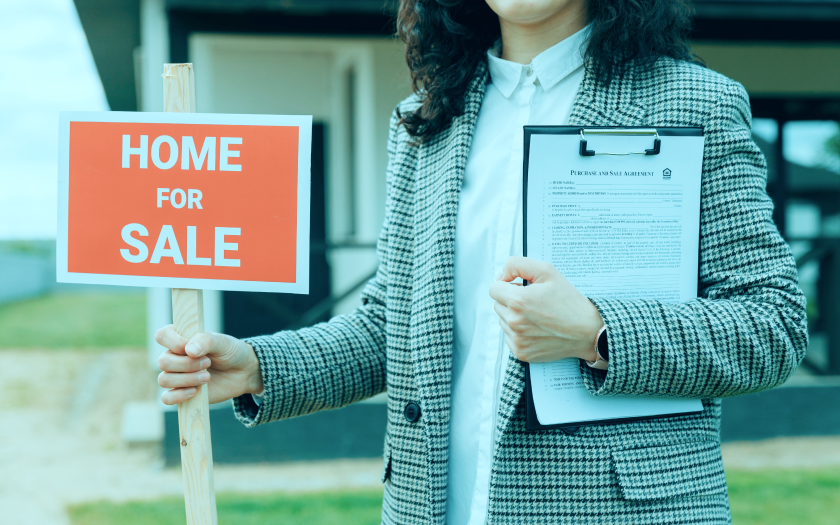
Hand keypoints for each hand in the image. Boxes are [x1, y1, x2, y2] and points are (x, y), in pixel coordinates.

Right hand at [155, 325, 263, 404]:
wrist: (242, 372)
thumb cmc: (230, 352)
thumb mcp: (222, 342)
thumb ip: (206, 341)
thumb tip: (189, 350)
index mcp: (180, 338)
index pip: (162, 335)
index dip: (174, 342)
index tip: (192, 348)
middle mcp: (174, 356)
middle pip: (163, 361)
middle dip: (187, 364)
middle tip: (208, 363)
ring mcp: (176, 375)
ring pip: (164, 380)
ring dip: (186, 379)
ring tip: (207, 377)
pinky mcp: (181, 392)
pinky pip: (166, 398)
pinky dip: (178, 396)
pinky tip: (194, 392)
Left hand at [488, 256, 602, 362]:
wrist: (587, 331)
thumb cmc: (568, 300)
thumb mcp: (547, 271)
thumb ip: (518, 265)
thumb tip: (501, 274)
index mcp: (518, 301)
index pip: (494, 288)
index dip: (507, 284)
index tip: (520, 287)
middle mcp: (514, 322)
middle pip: (497, 304)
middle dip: (510, 300)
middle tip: (533, 301)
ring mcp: (517, 339)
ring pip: (503, 321)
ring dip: (514, 316)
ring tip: (537, 315)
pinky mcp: (521, 352)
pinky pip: (509, 337)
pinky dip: (518, 332)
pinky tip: (536, 329)